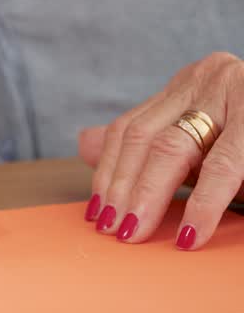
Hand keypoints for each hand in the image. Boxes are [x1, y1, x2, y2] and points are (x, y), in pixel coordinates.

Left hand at [78, 51, 243, 248]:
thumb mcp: (202, 134)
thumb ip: (149, 139)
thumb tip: (84, 145)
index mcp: (197, 81)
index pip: (133, 128)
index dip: (109, 172)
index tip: (97, 212)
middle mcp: (217, 79)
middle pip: (152, 140)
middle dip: (128, 191)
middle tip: (118, 231)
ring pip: (182, 150)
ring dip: (156, 198)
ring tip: (143, 233)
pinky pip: (227, 167)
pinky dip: (205, 203)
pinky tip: (194, 230)